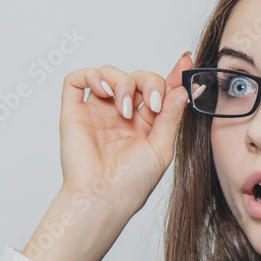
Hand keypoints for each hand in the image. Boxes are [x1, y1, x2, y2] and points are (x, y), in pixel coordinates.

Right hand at [58, 52, 192, 217]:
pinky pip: (77, 79)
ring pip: (109, 73)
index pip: (159, 91)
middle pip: (137, 77)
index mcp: (144, 124)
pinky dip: (92, 76)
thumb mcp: (161, 149)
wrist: (103, 199)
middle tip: (152, 104)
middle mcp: (120, 115)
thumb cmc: (131, 184)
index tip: (186, 61)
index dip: (172, 75)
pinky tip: (105, 92)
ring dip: (123, 82)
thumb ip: (171, 117)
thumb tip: (182, 89)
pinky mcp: (74, 111)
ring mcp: (97, 111)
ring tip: (124, 110)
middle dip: (149, 82)